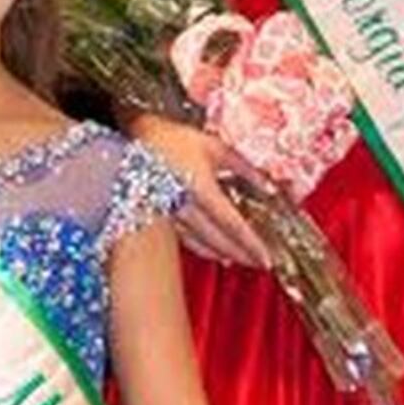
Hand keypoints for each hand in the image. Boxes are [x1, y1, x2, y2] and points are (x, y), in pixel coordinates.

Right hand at [131, 115, 268, 267]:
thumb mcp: (214, 146)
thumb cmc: (175, 138)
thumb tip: (269, 187)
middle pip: (218, 240)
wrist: (134, 138)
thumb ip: (243, 167)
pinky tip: (216, 255)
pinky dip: (204, 251)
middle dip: (242, 255)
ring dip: (224, 255)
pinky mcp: (160, 217)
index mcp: (201, 189)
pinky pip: (186, 240)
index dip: (251, 244)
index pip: (232, 224)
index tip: (267, 258)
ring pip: (201, 244)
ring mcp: (171, 215)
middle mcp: (185, 207)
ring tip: (243, 262)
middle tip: (261, 265)